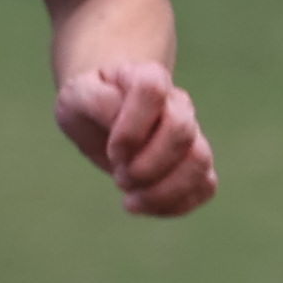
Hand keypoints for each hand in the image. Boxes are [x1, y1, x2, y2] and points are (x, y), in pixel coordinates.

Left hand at [56, 60, 216, 216]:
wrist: (101, 114)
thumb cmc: (89, 103)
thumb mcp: (77, 96)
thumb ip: (97, 102)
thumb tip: (120, 122)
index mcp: (148, 78)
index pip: (152, 92)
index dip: (131, 128)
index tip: (112, 150)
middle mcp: (177, 103)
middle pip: (181, 131)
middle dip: (147, 166)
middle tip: (120, 177)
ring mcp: (191, 133)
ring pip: (200, 161)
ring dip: (163, 190)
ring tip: (132, 199)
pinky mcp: (196, 164)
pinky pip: (205, 186)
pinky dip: (175, 204)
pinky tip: (145, 205)